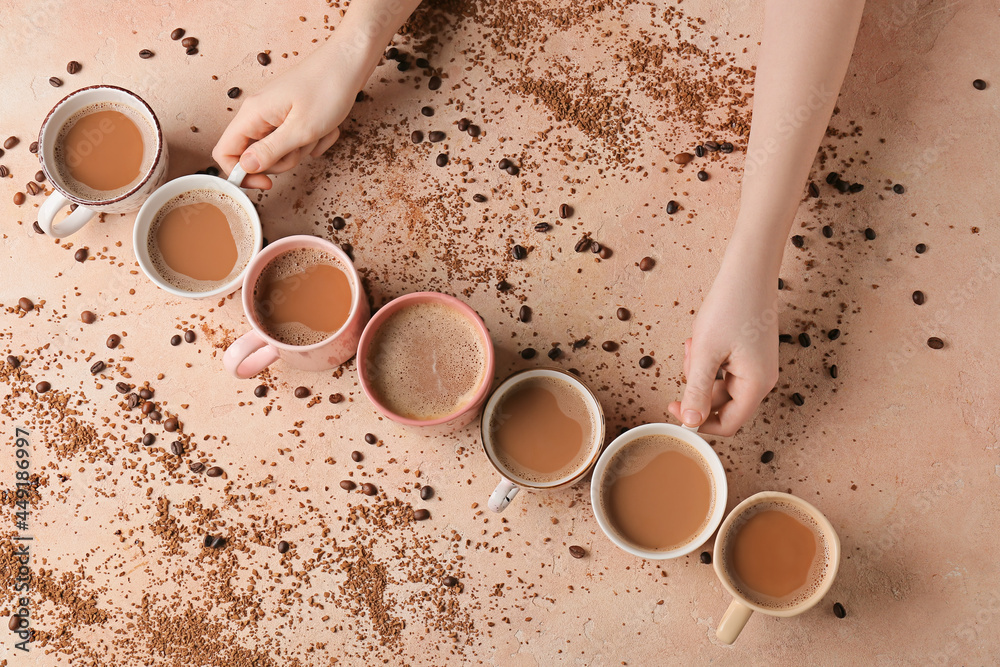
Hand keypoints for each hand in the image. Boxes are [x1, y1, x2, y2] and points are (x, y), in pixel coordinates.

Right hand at [212, 41, 367, 188]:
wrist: (348, 63)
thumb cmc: (327, 90)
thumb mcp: (300, 129)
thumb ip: (270, 151)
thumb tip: (244, 168)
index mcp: (252, 114)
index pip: (224, 152)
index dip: (240, 174)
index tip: (266, 184)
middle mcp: (258, 113)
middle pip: (256, 156)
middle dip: (283, 160)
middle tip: (303, 144)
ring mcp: (275, 114)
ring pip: (280, 150)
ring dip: (303, 148)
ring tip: (318, 131)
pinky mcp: (291, 115)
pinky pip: (297, 141)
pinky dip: (314, 139)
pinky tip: (327, 128)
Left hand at [667, 260, 778, 435]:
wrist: (749, 271)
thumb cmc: (730, 306)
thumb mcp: (706, 352)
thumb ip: (697, 391)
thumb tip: (691, 422)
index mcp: (756, 385)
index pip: (728, 424)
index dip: (699, 422)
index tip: (676, 407)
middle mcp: (762, 379)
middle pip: (722, 404)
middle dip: (697, 386)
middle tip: (688, 358)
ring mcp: (757, 366)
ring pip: (719, 384)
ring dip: (700, 370)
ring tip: (695, 343)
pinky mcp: (751, 354)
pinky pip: (725, 368)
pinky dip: (709, 358)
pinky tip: (702, 338)